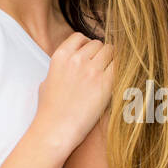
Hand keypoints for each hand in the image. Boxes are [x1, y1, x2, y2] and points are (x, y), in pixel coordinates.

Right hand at [34, 33, 114, 153]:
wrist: (56, 129)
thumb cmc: (50, 110)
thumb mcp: (47, 81)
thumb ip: (61, 67)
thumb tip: (71, 63)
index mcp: (60, 56)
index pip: (80, 37)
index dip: (87, 45)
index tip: (89, 56)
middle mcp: (76, 60)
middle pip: (98, 44)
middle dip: (101, 54)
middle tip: (101, 68)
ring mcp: (92, 70)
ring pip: (111, 51)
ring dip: (112, 60)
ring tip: (108, 75)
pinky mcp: (106, 83)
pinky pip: (119, 66)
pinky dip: (119, 71)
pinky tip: (116, 81)